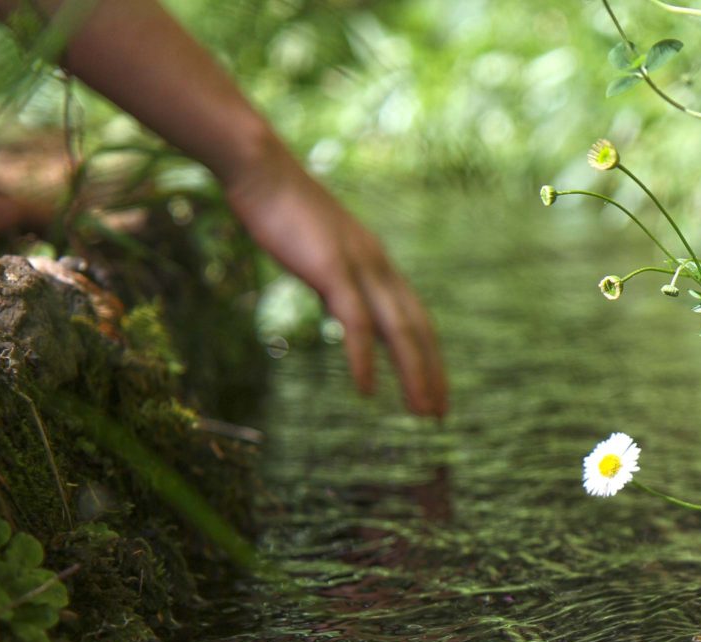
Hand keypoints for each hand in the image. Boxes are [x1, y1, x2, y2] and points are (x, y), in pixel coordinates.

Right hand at [221, 143, 447, 415]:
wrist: (261, 169)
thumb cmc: (283, 211)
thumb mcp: (321, 254)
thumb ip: (338, 283)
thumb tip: (343, 309)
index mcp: (377, 264)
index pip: (415, 318)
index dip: (429, 356)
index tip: (435, 390)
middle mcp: (378, 267)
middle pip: (417, 329)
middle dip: (431, 374)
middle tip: (440, 414)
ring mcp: (359, 266)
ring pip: (398, 330)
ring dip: (413, 373)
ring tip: (421, 411)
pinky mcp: (333, 268)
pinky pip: (356, 322)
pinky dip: (365, 358)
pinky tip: (367, 388)